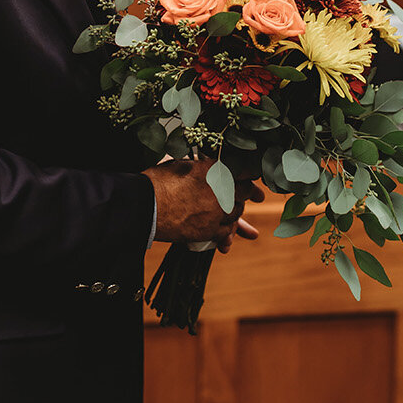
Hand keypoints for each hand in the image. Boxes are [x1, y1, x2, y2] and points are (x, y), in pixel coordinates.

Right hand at [144, 160, 263, 246]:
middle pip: (244, 192)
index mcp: (215, 169)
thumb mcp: (182, 165)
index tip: (257, 174)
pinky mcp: (209, 231)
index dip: (252, 171)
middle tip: (258, 196)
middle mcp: (222, 190)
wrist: (144, 206)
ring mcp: (217, 211)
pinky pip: (225, 232)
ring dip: (238, 213)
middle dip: (250, 193)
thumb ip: (202, 167)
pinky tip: (227, 237)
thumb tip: (209, 166)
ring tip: (240, 216)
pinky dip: (227, 234)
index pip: (244, 168)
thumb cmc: (158, 182)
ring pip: (236, 212)